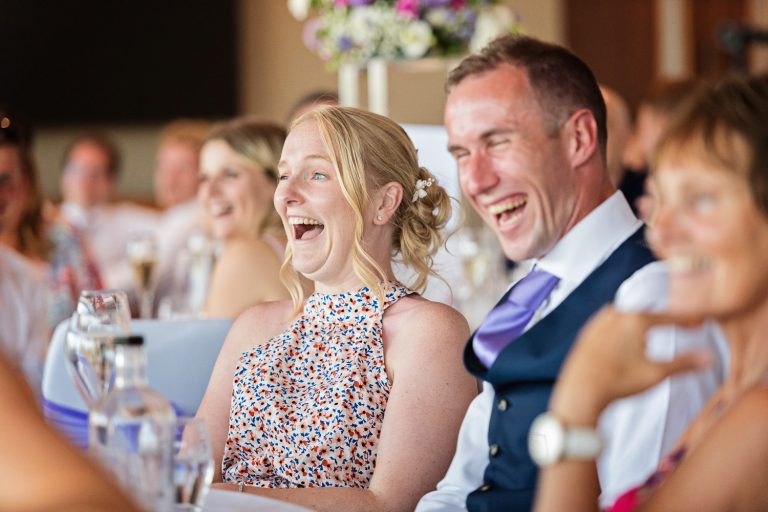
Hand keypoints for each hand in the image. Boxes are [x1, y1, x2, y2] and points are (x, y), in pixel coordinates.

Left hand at [550, 306, 710, 424]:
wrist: (580, 390)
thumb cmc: (618, 382)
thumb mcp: (656, 373)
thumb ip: (684, 363)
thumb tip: (709, 358)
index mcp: (634, 319)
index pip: (669, 317)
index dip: (688, 320)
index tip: (701, 322)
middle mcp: (615, 314)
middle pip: (648, 315)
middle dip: (667, 321)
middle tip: (684, 325)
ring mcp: (599, 322)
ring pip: (629, 319)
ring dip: (644, 325)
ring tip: (657, 333)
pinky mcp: (587, 332)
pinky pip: (612, 326)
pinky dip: (626, 331)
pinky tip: (630, 342)